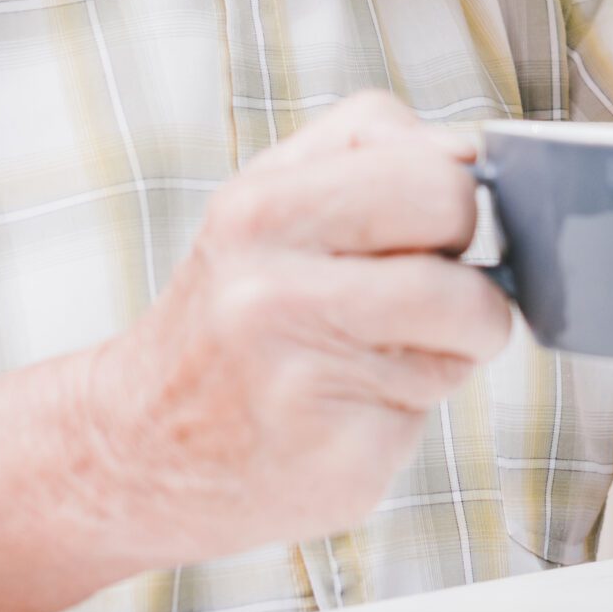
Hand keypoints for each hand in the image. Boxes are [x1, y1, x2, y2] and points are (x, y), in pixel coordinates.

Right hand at [74, 93, 513, 566]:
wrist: (136, 451)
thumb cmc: (229, 313)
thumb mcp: (267, 205)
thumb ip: (368, 157)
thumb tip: (477, 155)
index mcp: (261, 209)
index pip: (432, 164)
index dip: (454, 192)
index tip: (428, 225)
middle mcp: (273, 288)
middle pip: (458, 225)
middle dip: (467, 253)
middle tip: (425, 290)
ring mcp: (307, 378)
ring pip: (472, 322)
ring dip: (451, 342)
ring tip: (377, 354)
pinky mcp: (342, 456)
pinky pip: (436, 407)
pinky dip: (408, 409)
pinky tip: (346, 410)